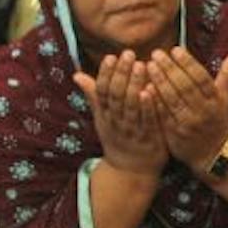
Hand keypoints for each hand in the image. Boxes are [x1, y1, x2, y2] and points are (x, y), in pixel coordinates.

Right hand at [71, 50, 165, 177]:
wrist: (130, 172)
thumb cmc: (118, 139)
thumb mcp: (101, 118)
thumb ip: (93, 95)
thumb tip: (77, 75)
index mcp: (106, 115)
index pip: (103, 91)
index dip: (106, 74)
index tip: (111, 57)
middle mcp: (117, 122)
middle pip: (117, 95)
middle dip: (122, 74)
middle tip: (129, 54)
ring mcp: (133, 130)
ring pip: (131, 106)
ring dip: (135, 85)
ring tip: (141, 66)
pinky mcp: (150, 139)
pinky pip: (148, 121)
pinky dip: (148, 106)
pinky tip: (151, 91)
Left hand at [143, 47, 227, 173]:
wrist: (212, 154)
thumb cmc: (217, 121)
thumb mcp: (226, 99)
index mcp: (216, 102)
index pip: (201, 78)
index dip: (188, 63)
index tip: (175, 49)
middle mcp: (203, 113)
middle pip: (185, 87)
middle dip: (170, 69)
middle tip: (157, 53)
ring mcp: (188, 124)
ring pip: (172, 100)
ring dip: (159, 81)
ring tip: (149, 65)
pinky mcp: (175, 133)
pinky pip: (163, 114)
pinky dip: (154, 100)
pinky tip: (145, 87)